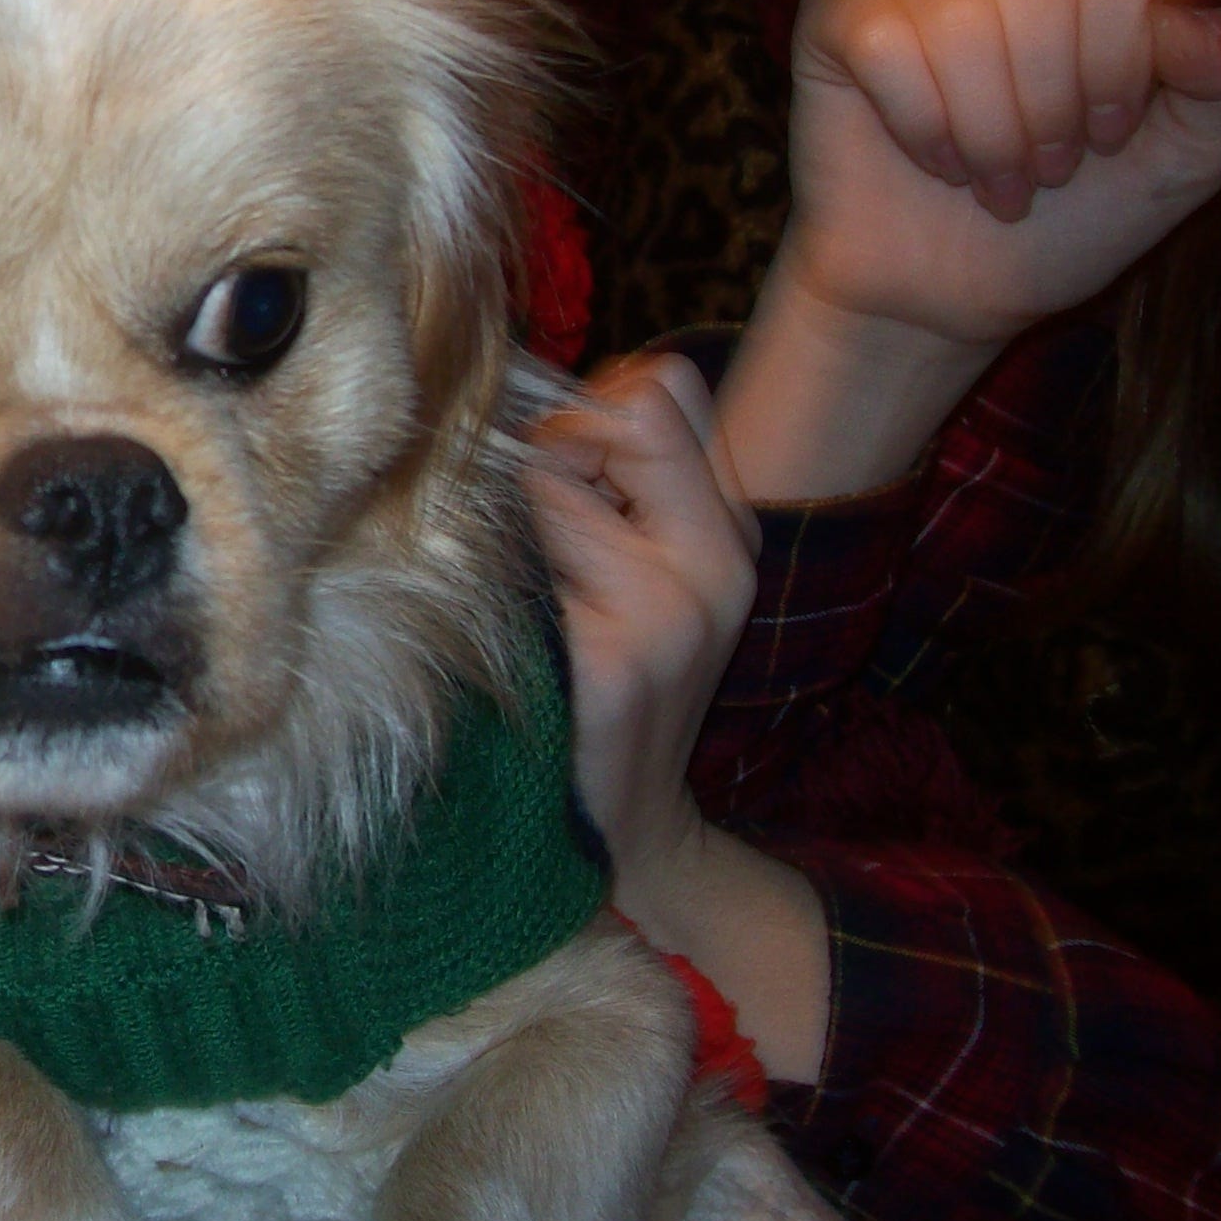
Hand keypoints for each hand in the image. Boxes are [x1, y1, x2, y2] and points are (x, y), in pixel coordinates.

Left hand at [527, 354, 756, 889]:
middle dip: (553, 444)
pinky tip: (512, 629)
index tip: (566, 477)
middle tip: (540, 532)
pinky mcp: (613, 655)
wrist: (621, 833)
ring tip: (529, 593)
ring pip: (551, 470)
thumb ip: (621, 487)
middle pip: (620, 406)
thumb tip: (530, 395)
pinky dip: (492, 567)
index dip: (593, 408)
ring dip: (512, 514)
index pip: (662, 387)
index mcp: (729, 534)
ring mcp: (670, 607)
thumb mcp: (647, 582)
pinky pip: (521, 547)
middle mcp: (718, 560)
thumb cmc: (607, 691)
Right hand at [781, 0, 1220, 348]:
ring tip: (990, 179)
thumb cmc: (1063, 226)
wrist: (946, 294)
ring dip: (984, 124)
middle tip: (1045, 170)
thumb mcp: (1182, 168)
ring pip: (959, 8)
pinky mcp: (838, 12)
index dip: (1120, 61)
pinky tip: (927, 157)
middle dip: (1049, 99)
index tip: (1110, 138)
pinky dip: (915, 118)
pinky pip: (881, 36)